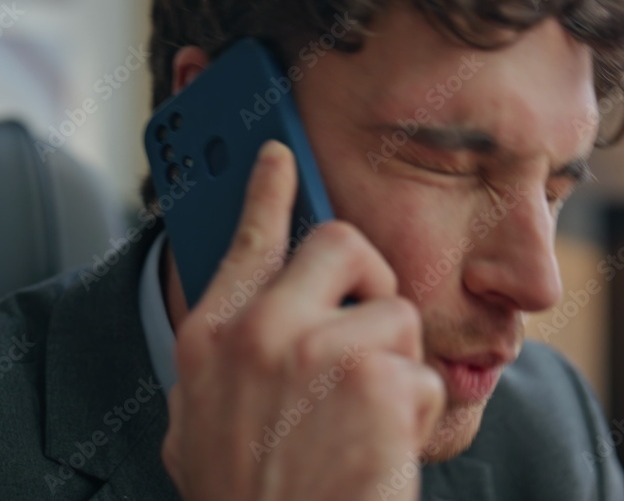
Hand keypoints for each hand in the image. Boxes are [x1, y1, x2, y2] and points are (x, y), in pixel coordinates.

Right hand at [162, 140, 445, 500]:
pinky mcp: (380, 382)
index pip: (247, 239)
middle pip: (342, 244)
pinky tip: (380, 451)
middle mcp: (261, 332)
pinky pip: (423, 374)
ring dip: (393, 369)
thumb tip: (241, 326)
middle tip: (366, 329)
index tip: (282, 156)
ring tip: (362, 423)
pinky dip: (415, 415)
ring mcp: (321, 351)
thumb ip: (222, 362)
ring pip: (397, 314)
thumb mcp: (199, 423)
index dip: (268, 190)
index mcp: (213, 340)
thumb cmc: (245, 495)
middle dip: (368, 282)